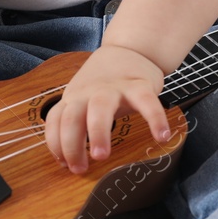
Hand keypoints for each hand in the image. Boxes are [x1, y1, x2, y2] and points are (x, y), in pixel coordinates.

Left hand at [44, 43, 171, 173]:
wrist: (130, 49)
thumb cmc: (104, 83)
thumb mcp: (83, 97)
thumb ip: (75, 122)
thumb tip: (67, 161)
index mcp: (74, 98)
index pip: (56, 121)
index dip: (56, 144)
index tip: (64, 164)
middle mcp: (89, 92)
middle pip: (72, 116)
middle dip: (72, 144)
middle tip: (80, 169)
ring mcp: (114, 87)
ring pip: (100, 108)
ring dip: (98, 133)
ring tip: (102, 157)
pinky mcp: (139, 84)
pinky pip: (147, 102)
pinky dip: (155, 120)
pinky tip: (162, 137)